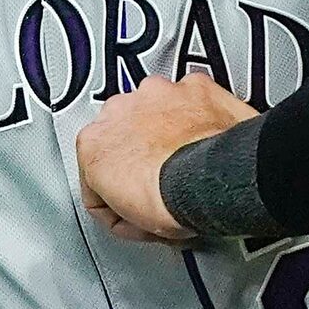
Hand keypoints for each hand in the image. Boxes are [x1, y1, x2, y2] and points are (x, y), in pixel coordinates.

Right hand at [77, 74, 257, 243]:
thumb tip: (136, 210)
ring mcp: (156, 93)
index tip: (133, 207)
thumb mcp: (134, 223)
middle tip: (160, 183)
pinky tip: (208, 139)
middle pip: (124, 135)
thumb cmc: (174, 200)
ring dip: (167, 130)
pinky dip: (200, 116)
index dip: (115, 197)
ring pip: (156, 112)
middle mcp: (119, 109)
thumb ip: (123, 205)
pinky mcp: (193, 86)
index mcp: (92, 142)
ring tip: (187, 161)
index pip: (95, 174)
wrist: (215, 181)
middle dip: (139, 155)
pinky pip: (193, 101)